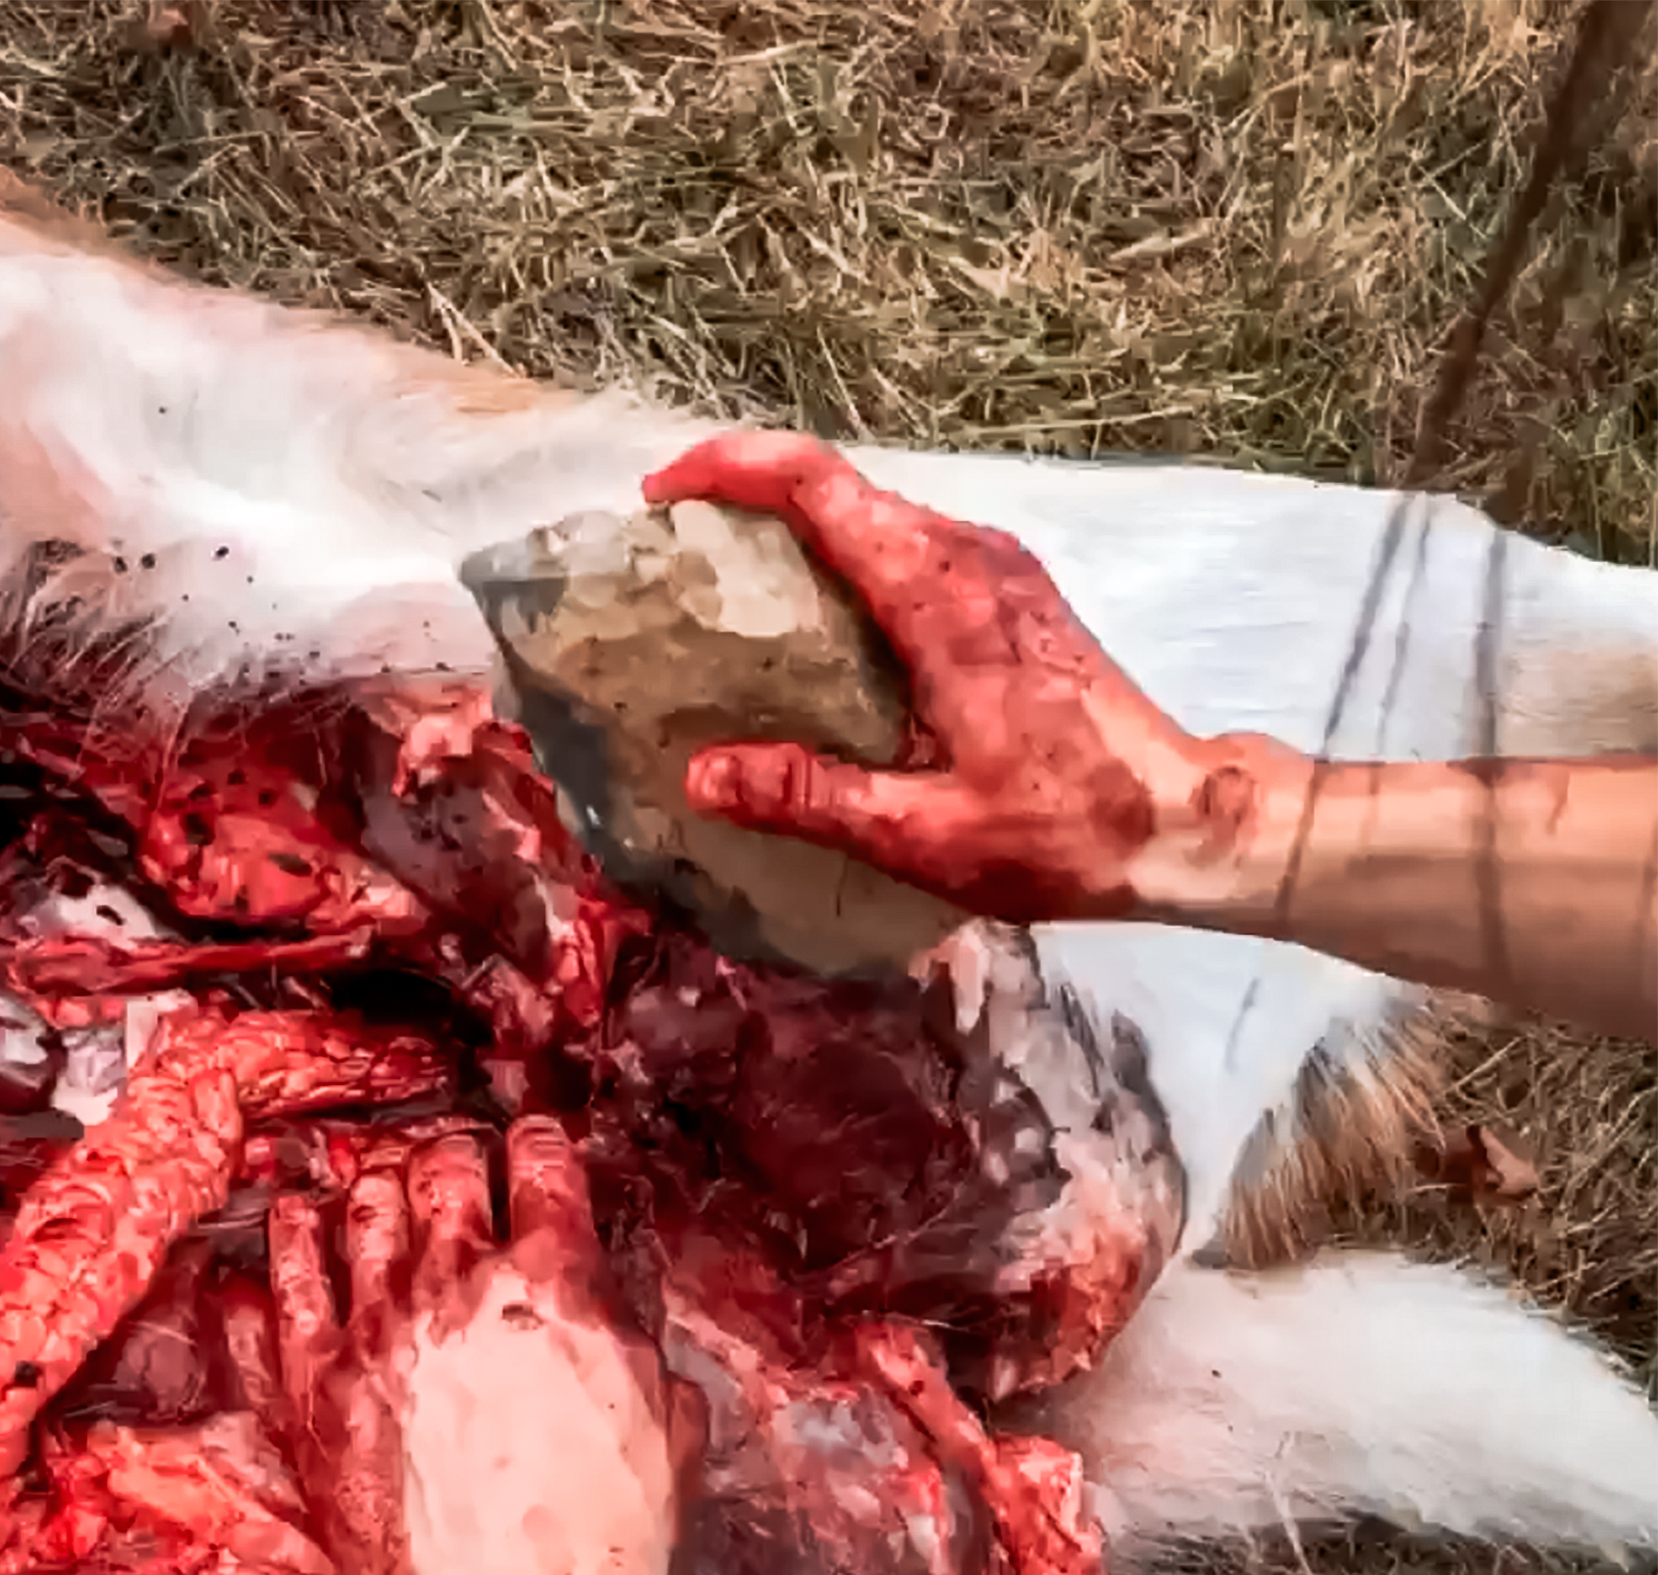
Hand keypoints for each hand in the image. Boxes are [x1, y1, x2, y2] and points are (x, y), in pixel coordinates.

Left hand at [271, 1119, 695, 1574]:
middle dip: (452, 1158)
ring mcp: (374, 1330)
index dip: (535, 1142)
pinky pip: (282, 1288)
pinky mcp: (313, 1387)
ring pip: (358, 1208)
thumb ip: (636, 1344)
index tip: (529, 1147)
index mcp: (554, 1279)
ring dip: (372, 1187)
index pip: (538, 1160)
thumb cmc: (605, 1530)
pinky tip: (290, 1226)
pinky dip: (286, 1244)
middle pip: (440, 1167)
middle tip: (453, 1170)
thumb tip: (623, 1319)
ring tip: (371, 1185)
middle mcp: (457, 1283)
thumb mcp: (667, 1415)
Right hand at [644, 431, 1296, 923]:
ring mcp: (999, 570)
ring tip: (733, 593)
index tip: (665, 495)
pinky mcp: (1015, 596)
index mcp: (938, 595)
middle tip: (679, 559)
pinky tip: (820, 630)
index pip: (818, 484)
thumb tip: (702, 773)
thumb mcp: (921, 833)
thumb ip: (808, 797)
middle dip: (749, 502)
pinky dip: (848, 564)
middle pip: (840, 488)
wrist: (1182, 823)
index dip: (730, 468)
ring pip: (877, 517)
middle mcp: (969, 557)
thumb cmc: (1060, 830)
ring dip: (799, 534)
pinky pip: (911, 550)